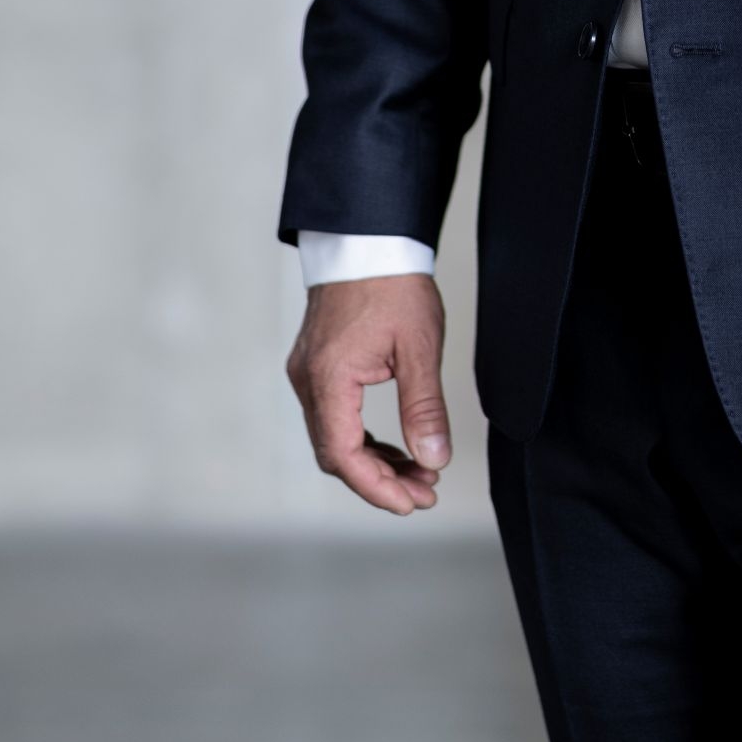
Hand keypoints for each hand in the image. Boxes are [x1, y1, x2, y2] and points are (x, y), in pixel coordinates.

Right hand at [285, 273, 452, 515]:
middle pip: (335, 454)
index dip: (377, 488)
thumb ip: (424, 407)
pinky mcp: (316, 365)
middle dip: (380, 481)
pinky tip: (394, 446)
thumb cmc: (393, 283)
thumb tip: (434, 458)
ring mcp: (308, 373)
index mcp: (329, 377)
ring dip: (373, 461)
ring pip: (333, 438)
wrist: (368, 238)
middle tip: (425, 491)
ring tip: (419, 472)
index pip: (343, 455)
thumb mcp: (418, 347)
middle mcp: (308, 380)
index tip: (413, 502)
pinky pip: (333, 417)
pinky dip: (362, 437)